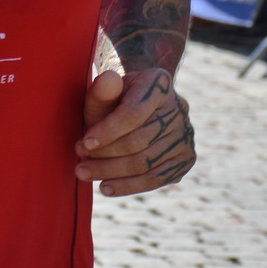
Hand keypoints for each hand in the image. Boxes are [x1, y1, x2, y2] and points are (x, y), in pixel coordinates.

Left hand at [76, 68, 194, 196]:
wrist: (138, 110)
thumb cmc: (114, 102)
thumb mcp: (104, 94)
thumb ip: (102, 90)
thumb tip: (108, 80)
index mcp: (160, 83)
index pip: (134, 113)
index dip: (108, 131)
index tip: (83, 143)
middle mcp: (179, 108)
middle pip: (140, 141)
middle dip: (105, 155)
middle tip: (79, 164)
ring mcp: (186, 134)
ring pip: (146, 162)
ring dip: (112, 173)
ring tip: (85, 174)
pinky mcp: (187, 158)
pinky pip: (157, 178)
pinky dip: (129, 186)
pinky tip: (106, 187)